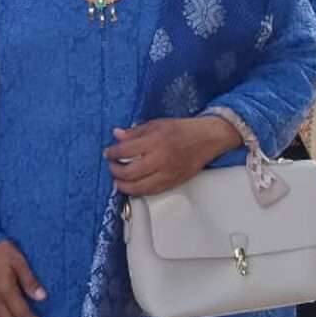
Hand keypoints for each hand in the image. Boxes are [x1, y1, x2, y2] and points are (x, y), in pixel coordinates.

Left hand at [103, 116, 240, 195]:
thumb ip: (135, 132)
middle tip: (112, 166)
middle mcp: (160, 159)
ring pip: (138, 187)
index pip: (125, 150)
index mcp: (155, 141)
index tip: (108, 153)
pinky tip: (132, 186)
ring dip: (123, 185)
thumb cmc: (182, 130)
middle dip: (115, 171)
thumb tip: (117, 135)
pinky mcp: (172, 183)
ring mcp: (167, 174)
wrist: (206, 139)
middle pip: (129, 172)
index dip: (112, 153)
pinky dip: (138, 191)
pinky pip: (151, 192)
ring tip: (118, 180)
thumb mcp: (156, 124)